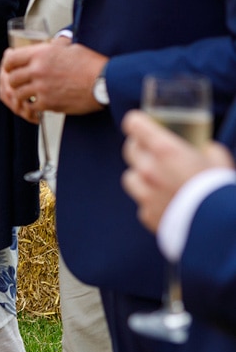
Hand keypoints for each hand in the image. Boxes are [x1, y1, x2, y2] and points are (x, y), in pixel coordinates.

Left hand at [0, 36, 105, 122]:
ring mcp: (42, 87)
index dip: (8, 65)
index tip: (9, 69)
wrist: (104, 81)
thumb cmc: (91, 64)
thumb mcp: (69, 48)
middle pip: (12, 78)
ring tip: (28, 96)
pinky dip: (33, 107)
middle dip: (13, 82)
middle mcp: (38, 70)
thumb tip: (54, 43)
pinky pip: (32, 106)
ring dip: (22, 96)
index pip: (12, 59)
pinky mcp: (49, 102)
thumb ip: (55, 47)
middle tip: (19, 85)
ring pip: (19, 94)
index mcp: (41, 54)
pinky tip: (38, 105)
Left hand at [121, 110, 235, 231]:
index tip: (141, 124)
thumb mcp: (220, 162)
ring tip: (157, 179)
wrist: (221, 229)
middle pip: (130, 150)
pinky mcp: (147, 215)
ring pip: (131, 177)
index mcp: (165, 150)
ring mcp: (145, 193)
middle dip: (139, 147)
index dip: (137, 122)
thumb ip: (208, 150)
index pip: (134, 124)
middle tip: (151, 149)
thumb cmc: (221, 192)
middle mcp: (149, 169)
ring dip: (141, 175)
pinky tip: (166, 204)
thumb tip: (205, 149)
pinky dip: (151, 202)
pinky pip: (142, 204)